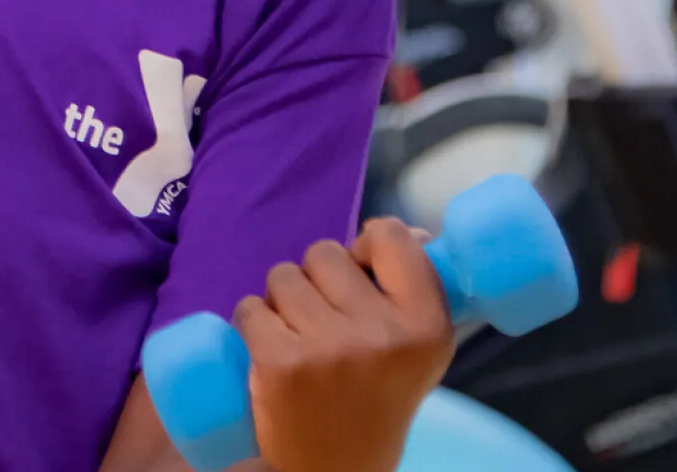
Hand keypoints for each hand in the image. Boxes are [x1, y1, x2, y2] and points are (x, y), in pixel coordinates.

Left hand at [235, 219, 455, 471]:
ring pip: (282, 276)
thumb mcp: (417, 350)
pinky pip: (249, 307)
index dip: (367, 245)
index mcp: (427, 325)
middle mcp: (382, 334)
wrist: (339, 470)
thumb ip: (412, 288)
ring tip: (298, 337)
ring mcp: (329, 348)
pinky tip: (268, 349)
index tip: (360, 271)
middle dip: (317, 279)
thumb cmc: (378, 400)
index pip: (390, 237)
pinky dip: (252, 322)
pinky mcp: (280, 363)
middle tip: (325, 321)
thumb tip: (403, 229)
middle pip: (326, 252)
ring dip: (282, 300)